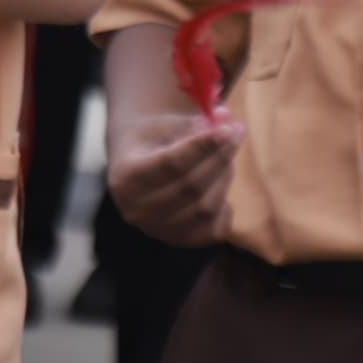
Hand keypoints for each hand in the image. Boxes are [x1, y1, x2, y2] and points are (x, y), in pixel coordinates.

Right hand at [105, 103, 242, 249]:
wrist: (138, 167)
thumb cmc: (154, 141)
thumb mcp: (167, 124)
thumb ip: (196, 123)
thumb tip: (228, 120)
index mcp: (126, 177)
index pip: (171, 164)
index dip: (202, 146)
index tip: (226, 128)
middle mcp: (136, 210)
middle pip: (191, 186)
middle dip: (220, 157)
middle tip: (235, 132)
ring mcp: (157, 230)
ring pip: (206, 208)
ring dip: (224, 177)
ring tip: (225, 154)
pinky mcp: (181, 242)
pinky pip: (216, 229)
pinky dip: (225, 207)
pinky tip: (218, 187)